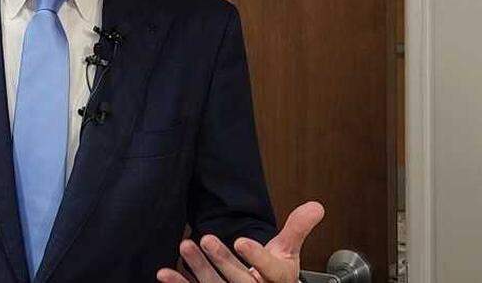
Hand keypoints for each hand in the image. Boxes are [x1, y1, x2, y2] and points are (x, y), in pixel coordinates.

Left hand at [157, 201, 324, 282]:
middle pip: (241, 282)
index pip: (272, 271)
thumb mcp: (288, 254)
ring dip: (199, 269)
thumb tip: (316, 206)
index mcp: (279, 282)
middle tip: (206, 239)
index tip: (241, 240)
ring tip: (185, 246)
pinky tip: (165, 274)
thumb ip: (297, 230)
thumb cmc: (275, 277)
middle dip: (223, 261)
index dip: (256, 258)